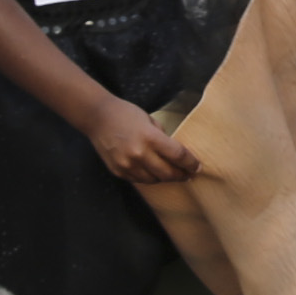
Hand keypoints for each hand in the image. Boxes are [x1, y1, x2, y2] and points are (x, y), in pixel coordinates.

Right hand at [84, 93, 203, 185]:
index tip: (197, 167)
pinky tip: (153, 173)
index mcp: (150, 138)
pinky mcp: (118, 171)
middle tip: (188, 175)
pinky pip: (138, 180)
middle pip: (167, 173)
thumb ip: (162, 138)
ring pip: (153, 180)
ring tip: (171, 174)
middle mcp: (139, 154)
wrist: (97, 117)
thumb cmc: (126, 114)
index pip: (178, 155)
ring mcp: (127, 165)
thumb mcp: (150, 121)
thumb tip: (174, 153)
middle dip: (181, 175)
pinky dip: (148, 177)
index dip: (190, 163)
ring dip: (164, 178)